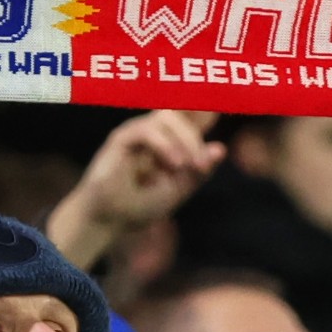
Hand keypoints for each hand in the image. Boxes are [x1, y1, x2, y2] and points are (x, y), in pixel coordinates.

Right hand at [44, 111, 222, 265]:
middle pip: (181, 113)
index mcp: (169, 141)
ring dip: (182, 140)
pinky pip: (146, 130)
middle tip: (200, 166)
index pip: (191, 115)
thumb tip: (220, 148)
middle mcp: (153, 133)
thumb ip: (198, 171)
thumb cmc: (140, 206)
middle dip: (195, 137)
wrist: (110, 221)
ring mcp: (136, 133)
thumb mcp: (178, 190)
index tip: (220, 111)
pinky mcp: (120, 139)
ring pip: (166, 117)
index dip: (207, 110)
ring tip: (185, 166)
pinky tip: (173, 164)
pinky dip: (164, 145)